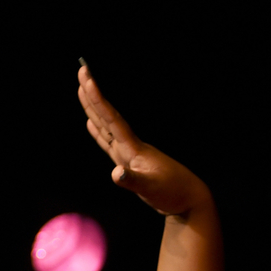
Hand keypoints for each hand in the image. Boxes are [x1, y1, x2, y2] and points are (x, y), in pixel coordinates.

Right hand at [78, 63, 211, 216]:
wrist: (188, 200)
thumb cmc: (172, 193)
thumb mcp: (150, 189)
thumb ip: (132, 181)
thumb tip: (116, 173)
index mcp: (134, 148)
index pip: (112, 119)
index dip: (98, 99)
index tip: (88, 77)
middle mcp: (130, 146)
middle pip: (107, 116)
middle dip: (93, 95)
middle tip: (82, 70)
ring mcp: (130, 154)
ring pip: (106, 126)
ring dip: (94, 109)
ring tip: (82, 91)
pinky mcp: (130, 163)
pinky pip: (109, 142)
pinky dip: (99, 132)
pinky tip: (92, 124)